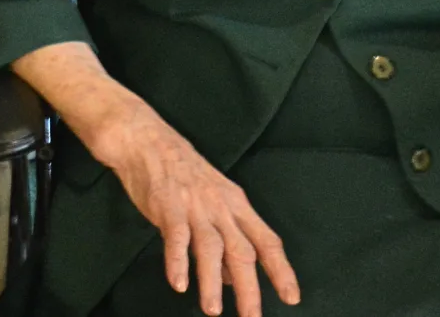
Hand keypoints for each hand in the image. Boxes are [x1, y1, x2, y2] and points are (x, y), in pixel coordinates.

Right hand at [89, 103, 300, 315]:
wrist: (147, 140)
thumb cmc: (181, 174)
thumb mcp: (214, 202)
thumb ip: (226, 239)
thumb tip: (236, 278)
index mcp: (236, 204)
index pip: (266, 240)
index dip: (280, 270)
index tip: (291, 297)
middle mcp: (221, 206)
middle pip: (243, 250)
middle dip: (250, 288)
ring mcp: (194, 205)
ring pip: (211, 247)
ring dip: (212, 281)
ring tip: (212, 311)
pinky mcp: (167, 205)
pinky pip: (176, 236)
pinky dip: (177, 260)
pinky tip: (178, 283)